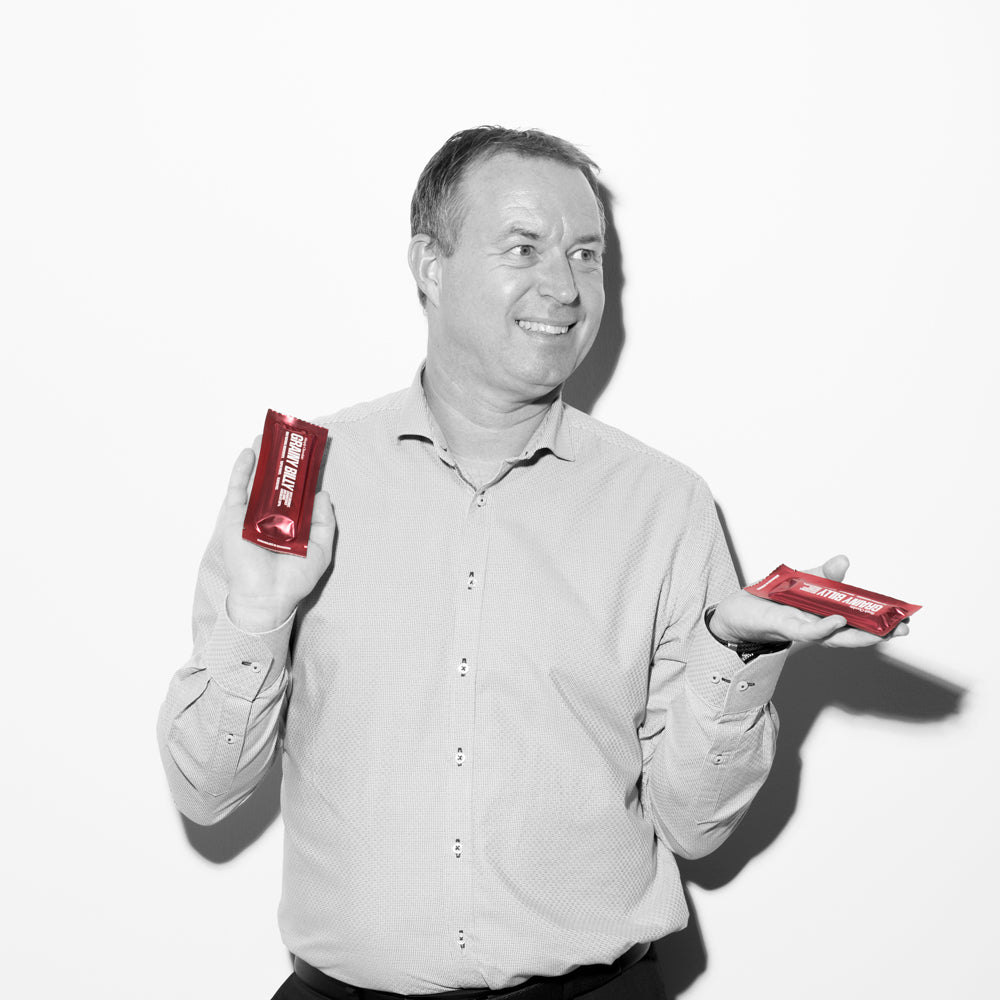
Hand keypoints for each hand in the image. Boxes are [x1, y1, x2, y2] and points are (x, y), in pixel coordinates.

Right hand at [219, 448, 335, 631]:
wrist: (269, 598)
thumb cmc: (294, 579)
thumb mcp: (320, 549)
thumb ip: (323, 521)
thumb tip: (322, 493)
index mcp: (292, 523)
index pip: (297, 491)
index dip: (302, 473)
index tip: (309, 452)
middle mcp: (272, 516)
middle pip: (275, 482)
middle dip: (280, 460)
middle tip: (285, 438)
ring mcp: (252, 516)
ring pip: (255, 481)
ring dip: (260, 458)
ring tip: (265, 436)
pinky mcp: (235, 520)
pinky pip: (237, 491)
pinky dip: (242, 471)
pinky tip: (248, 454)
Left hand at [708, 554, 910, 648]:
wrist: (736, 610)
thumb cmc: (769, 599)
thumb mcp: (801, 580)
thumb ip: (824, 574)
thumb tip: (844, 560)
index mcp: (824, 615)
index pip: (857, 620)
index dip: (880, 621)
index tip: (905, 617)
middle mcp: (817, 626)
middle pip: (853, 633)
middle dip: (880, 632)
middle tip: (905, 628)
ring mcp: (803, 629)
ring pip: (835, 637)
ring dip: (859, 635)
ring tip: (884, 630)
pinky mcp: (784, 627)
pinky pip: (807, 631)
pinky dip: (823, 628)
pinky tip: (838, 621)